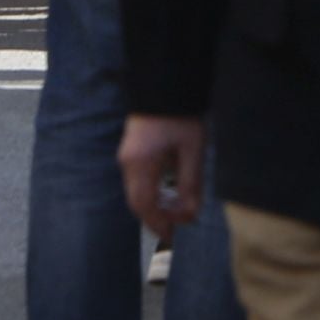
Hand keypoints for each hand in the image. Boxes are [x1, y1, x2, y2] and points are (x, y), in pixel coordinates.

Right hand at [117, 113, 207, 243]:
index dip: (157, 223)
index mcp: (141, 163)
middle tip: (172, 230)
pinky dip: (149, 192)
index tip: (171, 236)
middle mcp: (128, 162)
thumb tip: (189, 214)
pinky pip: (136, 180)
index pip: (144, 204)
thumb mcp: (192, 150)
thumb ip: (191, 184)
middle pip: (136, 201)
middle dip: (154, 217)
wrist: (165, 83)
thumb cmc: (181, 116)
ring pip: (135, 191)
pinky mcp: (131, 149)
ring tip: (172, 213)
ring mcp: (126, 155)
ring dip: (152, 205)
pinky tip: (166, 192)